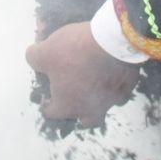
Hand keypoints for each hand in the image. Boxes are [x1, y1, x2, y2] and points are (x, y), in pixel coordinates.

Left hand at [25, 22, 140, 126]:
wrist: (113, 41)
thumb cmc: (75, 51)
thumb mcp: (45, 51)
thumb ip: (34, 58)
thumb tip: (33, 59)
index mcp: (68, 106)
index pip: (52, 112)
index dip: (46, 103)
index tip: (46, 92)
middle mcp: (91, 109)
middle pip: (84, 118)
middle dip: (78, 109)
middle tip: (74, 94)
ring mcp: (112, 100)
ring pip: (103, 106)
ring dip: (97, 98)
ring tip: (93, 82)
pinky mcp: (127, 87)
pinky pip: (118, 91)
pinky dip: (112, 85)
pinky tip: (109, 72)